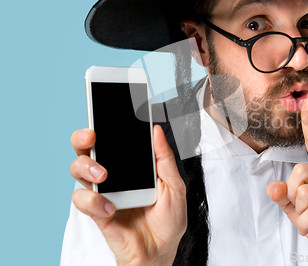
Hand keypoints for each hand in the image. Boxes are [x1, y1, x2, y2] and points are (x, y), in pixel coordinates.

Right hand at [69, 125, 186, 265]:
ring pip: (77, 170)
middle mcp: (112, 175)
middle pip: (87, 149)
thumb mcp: (174, 186)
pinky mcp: (95, 211)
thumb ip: (164, 159)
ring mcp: (102, 192)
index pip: (113, 141)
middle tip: (92, 136)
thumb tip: (156, 131)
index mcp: (130, 166)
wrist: (160, 252)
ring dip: (86, 167)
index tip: (106, 112)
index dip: (105, 125)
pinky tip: (111, 208)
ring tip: (103, 175)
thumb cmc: (168, 220)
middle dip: (83, 138)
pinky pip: (82, 200)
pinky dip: (94, 202)